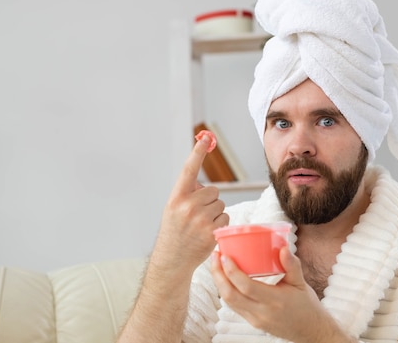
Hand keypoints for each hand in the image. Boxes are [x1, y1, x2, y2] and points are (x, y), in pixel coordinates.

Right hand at [150, 134, 229, 275]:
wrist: (172, 260)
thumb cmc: (175, 232)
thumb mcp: (173, 209)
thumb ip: (188, 194)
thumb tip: (208, 186)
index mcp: (176, 197)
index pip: (189, 170)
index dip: (197, 152)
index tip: (205, 138)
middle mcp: (187, 206)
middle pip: (213, 190)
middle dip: (209, 200)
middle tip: (196, 216)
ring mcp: (200, 219)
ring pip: (221, 204)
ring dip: (215, 213)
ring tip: (200, 225)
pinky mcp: (212, 231)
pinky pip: (225, 217)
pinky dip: (220, 224)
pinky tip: (208, 233)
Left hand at [211, 247, 356, 342]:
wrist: (309, 330)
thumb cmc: (306, 305)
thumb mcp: (301, 282)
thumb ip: (292, 265)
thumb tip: (282, 247)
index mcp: (275, 301)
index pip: (246, 287)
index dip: (232, 272)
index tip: (225, 256)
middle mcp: (262, 312)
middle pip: (230, 295)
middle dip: (218, 275)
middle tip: (215, 256)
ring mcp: (255, 319)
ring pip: (229, 302)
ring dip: (219, 282)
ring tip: (217, 264)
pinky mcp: (252, 322)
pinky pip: (234, 306)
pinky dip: (226, 290)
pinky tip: (225, 278)